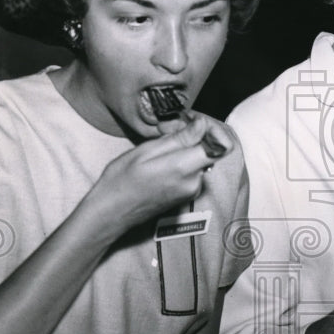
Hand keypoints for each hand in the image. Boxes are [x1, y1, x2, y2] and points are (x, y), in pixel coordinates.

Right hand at [89, 112, 233, 230]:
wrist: (111, 213)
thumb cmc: (121, 181)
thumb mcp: (146, 150)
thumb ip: (179, 138)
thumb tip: (203, 124)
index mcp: (183, 168)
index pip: (223, 146)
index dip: (214, 129)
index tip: (195, 120)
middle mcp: (194, 182)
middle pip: (213, 149)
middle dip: (198, 134)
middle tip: (174, 126)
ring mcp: (192, 190)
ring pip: (202, 157)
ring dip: (189, 146)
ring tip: (163, 142)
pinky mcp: (188, 194)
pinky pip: (195, 169)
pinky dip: (185, 158)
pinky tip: (164, 156)